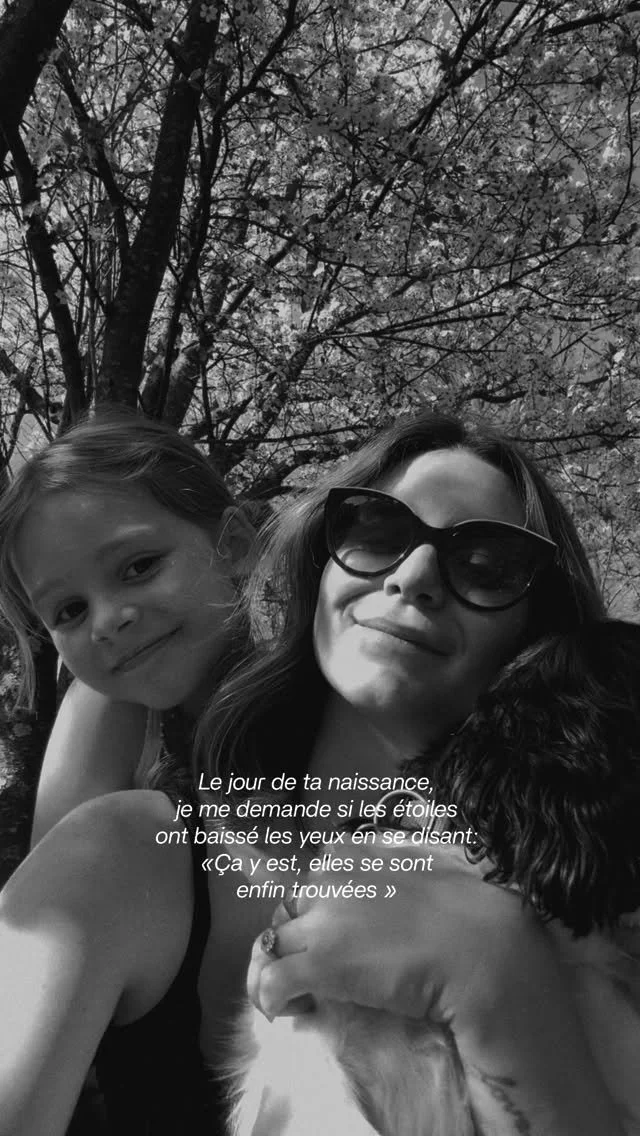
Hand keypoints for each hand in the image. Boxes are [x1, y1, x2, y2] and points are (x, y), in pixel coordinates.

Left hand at [247, 834, 545, 1033]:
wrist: (480, 948)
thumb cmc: (465, 908)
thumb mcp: (422, 861)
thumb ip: (390, 858)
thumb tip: (389, 862)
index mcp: (349, 852)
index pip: (308, 877)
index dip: (319, 909)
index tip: (336, 931)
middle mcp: (328, 878)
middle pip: (288, 910)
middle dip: (302, 937)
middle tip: (326, 964)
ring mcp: (322, 920)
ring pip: (271, 944)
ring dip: (282, 967)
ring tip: (304, 990)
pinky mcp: (321, 964)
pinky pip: (271, 982)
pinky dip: (272, 998)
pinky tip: (291, 1008)